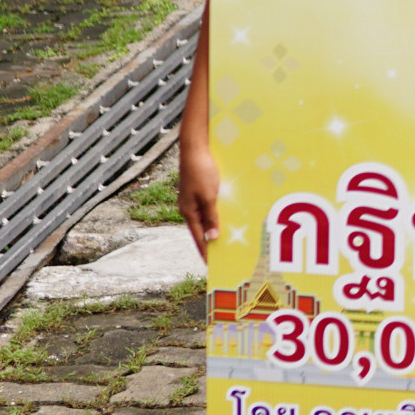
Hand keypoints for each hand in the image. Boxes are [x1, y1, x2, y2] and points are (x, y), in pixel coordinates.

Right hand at [179, 126, 219, 263]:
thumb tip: (211, 238)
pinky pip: (208, 207)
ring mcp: (193, 199)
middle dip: (211, 241)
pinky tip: (224, 217)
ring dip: (214, 227)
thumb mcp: (209, 197)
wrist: (195, 149)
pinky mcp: (199, 190)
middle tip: (222, 255)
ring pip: (206, 218)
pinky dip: (216, 215)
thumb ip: (211, 217)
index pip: (198, 237)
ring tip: (226, 239)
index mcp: (189, 212)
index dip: (205, 251)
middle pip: (201, 229)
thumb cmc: (201, 172)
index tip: (211, 265)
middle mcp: (189, 208)